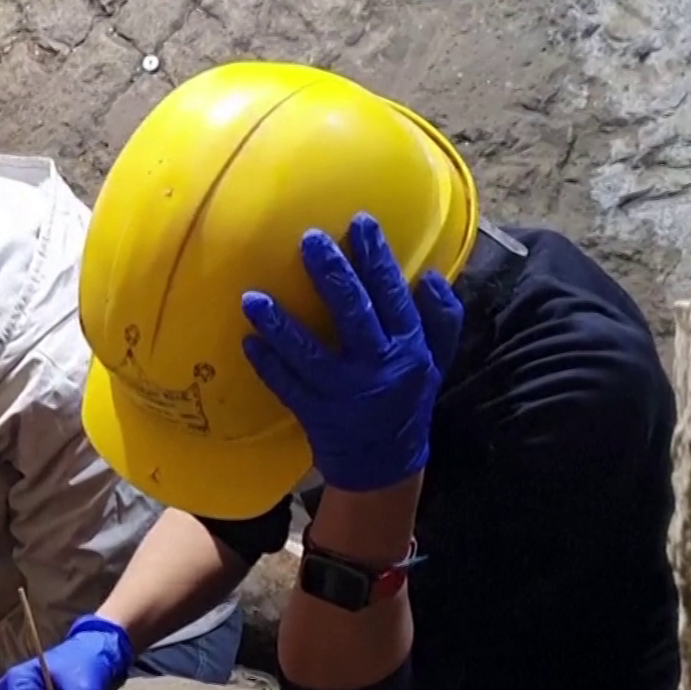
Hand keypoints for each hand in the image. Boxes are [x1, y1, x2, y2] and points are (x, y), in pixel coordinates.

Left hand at [241, 213, 463, 492]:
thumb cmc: (407, 401)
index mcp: (410, 349)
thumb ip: (442, 319)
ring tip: (253, 298)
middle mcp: (379, 369)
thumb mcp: (437, 361)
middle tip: (309, 240)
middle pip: (354, 315)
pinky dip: (268, 366)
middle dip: (331, 275)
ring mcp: (344, 394)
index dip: (377, 259)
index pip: (394, 296)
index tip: (359, 223)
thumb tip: (433, 275)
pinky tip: (248, 342)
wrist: (384, 466)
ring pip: (309, 354)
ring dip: (281, 325)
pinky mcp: (315, 415)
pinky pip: (287, 387)